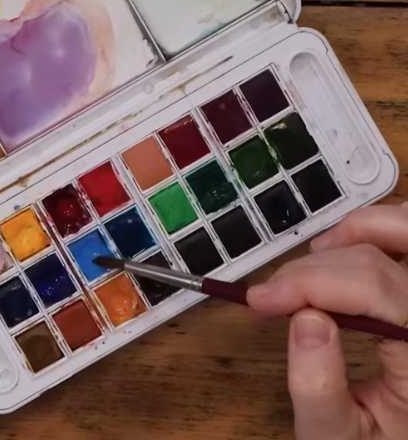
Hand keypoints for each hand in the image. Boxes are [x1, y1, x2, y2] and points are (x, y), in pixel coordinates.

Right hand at [247, 203, 407, 439]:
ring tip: (308, 266)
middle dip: (313, 269)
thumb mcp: (336, 437)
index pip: (373, 287)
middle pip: (379, 260)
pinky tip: (342, 254)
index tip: (258, 299)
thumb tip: (304, 318)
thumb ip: (318, 388)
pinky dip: (375, 234)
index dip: (310, 281)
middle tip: (271, 297)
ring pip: (406, 232)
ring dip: (352, 233)